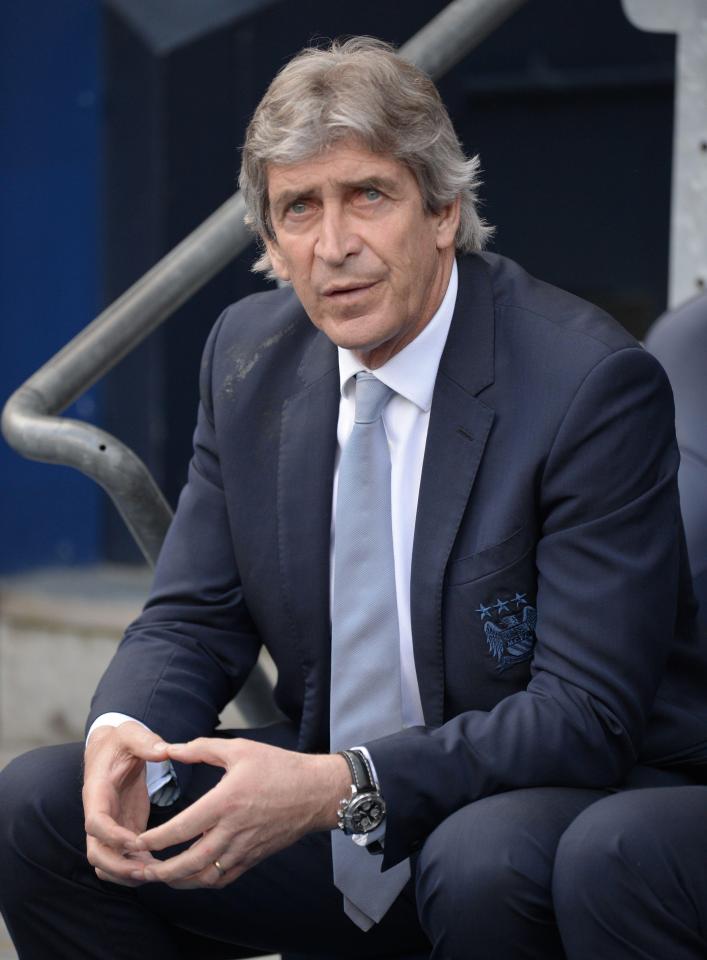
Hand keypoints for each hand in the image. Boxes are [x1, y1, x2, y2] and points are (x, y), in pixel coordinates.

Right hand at [83, 721, 169, 886]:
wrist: (112, 747)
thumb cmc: (120, 741)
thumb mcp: (130, 734)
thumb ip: (145, 741)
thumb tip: (165, 751)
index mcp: (97, 792)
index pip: (95, 823)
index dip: (113, 836)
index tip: (137, 841)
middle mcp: (99, 814)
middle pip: (96, 853)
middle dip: (119, 866)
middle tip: (149, 870)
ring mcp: (110, 826)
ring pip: (107, 864)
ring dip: (128, 874)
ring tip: (158, 874)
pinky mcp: (124, 830)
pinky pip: (123, 859)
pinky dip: (137, 868)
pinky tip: (161, 869)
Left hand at [130, 738, 349, 888]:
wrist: (316, 792)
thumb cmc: (278, 766)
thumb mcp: (239, 749)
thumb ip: (201, 749)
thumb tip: (170, 749)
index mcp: (227, 801)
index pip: (183, 828)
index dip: (156, 839)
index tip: (138, 842)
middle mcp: (234, 829)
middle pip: (190, 862)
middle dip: (161, 870)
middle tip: (139, 869)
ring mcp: (245, 847)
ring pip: (205, 876)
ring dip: (179, 881)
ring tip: (159, 877)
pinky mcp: (254, 857)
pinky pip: (224, 878)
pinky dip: (203, 882)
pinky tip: (190, 876)